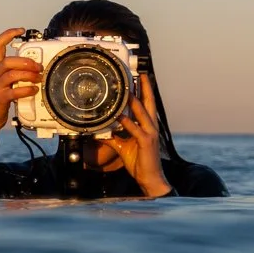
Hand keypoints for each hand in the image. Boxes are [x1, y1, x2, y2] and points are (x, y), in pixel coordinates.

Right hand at [0, 28, 42, 144]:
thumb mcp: (5, 81)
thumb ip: (17, 72)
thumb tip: (37, 67)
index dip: (8, 34)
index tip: (20, 30)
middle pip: (7, 61)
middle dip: (25, 61)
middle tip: (38, 67)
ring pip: (11, 74)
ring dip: (28, 75)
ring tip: (39, 78)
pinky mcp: (0, 98)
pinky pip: (14, 91)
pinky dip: (26, 89)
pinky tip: (33, 90)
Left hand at [98, 74, 171, 197]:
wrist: (150, 178)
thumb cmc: (140, 162)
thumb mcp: (123, 147)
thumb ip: (114, 138)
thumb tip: (102, 132)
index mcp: (147, 126)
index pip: (146, 105)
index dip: (143, 92)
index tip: (139, 79)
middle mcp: (151, 127)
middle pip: (149, 103)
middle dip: (145, 88)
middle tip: (141, 74)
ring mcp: (150, 133)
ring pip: (142, 113)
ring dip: (135, 101)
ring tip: (128, 90)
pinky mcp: (146, 142)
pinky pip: (135, 130)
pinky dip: (127, 122)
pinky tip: (119, 116)